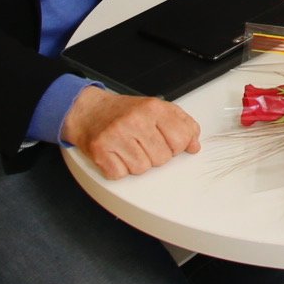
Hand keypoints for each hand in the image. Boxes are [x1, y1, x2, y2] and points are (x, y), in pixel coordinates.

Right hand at [63, 84, 200, 177]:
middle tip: (143, 143)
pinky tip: (117, 155)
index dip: (177, 146)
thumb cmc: (124, 112)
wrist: (89, 110)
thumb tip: (194, 145)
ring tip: (129, 148)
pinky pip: (120, 175)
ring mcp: (116, 135)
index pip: (181, 139)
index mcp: (153, 108)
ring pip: (142, 169)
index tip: (167, 141)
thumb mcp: (157, 109)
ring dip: (137, 163)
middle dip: (156, 155)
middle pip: (162, 158)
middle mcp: (135, 120)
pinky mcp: (100, 150)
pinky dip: (119, 170)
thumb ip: (182, 124)